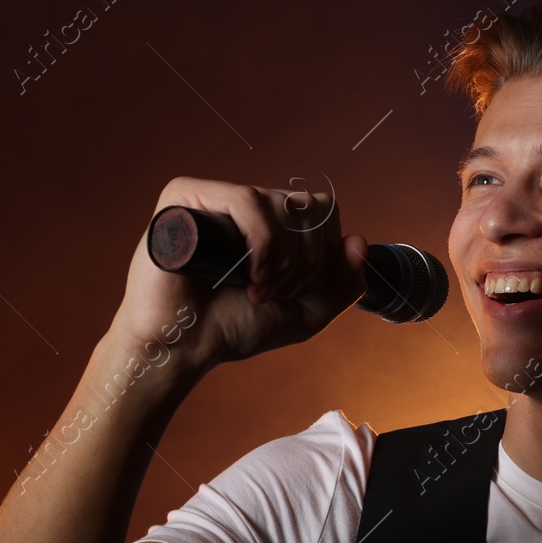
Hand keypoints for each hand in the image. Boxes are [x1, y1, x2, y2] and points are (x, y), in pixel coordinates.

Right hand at [109, 176, 367, 373]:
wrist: (183, 347)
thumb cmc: (234, 327)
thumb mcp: (306, 311)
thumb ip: (342, 282)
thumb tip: (358, 240)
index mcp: (271, 223)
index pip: (323, 211)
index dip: (324, 253)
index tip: (298, 290)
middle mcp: (246, 204)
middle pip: (310, 207)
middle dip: (307, 261)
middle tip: (276, 294)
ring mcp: (216, 197)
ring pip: (283, 205)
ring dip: (284, 259)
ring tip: (258, 289)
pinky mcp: (186, 196)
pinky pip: (247, 200)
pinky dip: (262, 243)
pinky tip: (249, 275)